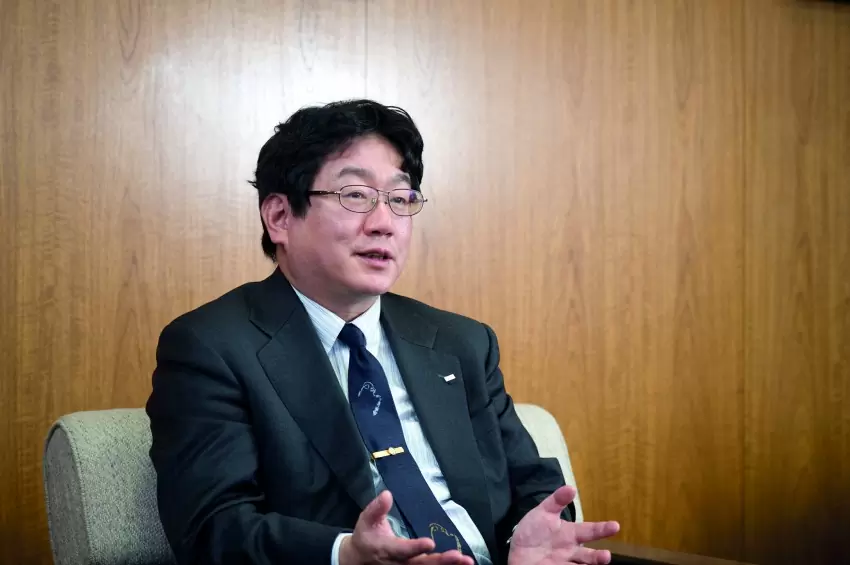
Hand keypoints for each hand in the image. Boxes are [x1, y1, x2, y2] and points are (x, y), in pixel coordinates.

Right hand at [340, 491, 474, 564]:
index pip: (402, 550)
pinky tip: (463, 564)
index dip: (415, 548)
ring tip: (468, 561)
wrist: (358, 560)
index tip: (430, 543)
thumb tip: (387, 494)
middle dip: (441, 561)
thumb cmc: (366, 536)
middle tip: (458, 556)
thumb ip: (377, 508)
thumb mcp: (366, 520)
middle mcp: (399, 564)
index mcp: (386, 550)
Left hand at [508, 486, 619, 564]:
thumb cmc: (533, 531)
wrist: (518, 550)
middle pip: (588, 554)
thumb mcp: (543, 512)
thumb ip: (556, 501)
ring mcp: (565, 563)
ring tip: (598, 562)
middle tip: (606, 556)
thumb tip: (571, 488)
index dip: (602, 529)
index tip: (615, 526)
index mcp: (570, 533)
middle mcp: (571, 551)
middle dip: (598, 556)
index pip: (589, 530)